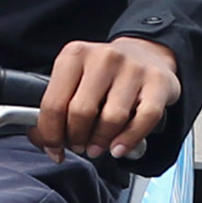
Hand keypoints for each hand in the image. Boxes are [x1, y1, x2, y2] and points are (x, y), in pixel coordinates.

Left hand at [37, 36, 179, 157]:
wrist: (146, 54)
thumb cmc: (104, 75)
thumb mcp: (74, 80)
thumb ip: (57, 107)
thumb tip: (42, 141)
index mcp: (74, 55)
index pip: (54, 104)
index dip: (50, 135)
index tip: (54, 148)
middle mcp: (103, 58)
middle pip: (81, 113)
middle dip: (76, 138)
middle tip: (79, 146)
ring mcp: (133, 69)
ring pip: (112, 119)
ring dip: (101, 142)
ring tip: (97, 147)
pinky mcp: (158, 82)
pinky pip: (143, 120)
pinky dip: (129, 140)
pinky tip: (118, 148)